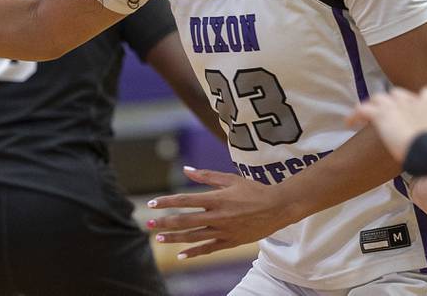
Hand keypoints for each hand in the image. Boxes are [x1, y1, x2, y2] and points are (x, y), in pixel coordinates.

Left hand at [146, 167, 294, 259]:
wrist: (277, 208)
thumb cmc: (253, 190)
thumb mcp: (230, 178)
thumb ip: (206, 176)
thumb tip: (186, 170)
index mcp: (216, 199)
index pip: (185, 200)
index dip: (167, 202)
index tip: (152, 204)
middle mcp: (217, 216)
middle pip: (185, 221)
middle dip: (165, 223)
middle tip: (149, 225)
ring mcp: (224, 231)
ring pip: (194, 237)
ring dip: (174, 238)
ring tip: (158, 240)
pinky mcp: (230, 242)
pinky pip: (209, 249)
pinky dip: (194, 253)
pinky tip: (181, 255)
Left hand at [347, 86, 426, 162]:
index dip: (419, 99)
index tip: (414, 107)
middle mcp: (411, 102)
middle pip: (396, 93)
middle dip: (391, 102)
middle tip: (386, 115)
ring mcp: (394, 106)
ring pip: (378, 98)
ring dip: (372, 106)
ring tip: (365, 117)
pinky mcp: (381, 114)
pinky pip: (362, 109)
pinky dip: (354, 115)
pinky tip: (349, 123)